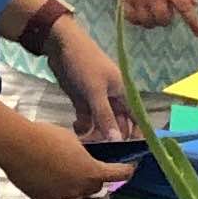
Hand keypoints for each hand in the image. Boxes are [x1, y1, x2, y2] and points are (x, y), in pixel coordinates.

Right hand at [0, 99, 127, 198]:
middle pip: (95, 186)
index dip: (126, 171)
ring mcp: (61, 196)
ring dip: (75, 182)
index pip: (118, 174)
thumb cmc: (46, 136)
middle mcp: (79, 188)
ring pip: (75, 191)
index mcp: (91, 171)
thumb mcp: (73, 140)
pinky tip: (46, 173)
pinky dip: (56, 186)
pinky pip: (56, 194)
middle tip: (92, 166)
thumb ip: (84, 153)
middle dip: (96, 178)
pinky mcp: (44, 198)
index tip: (130, 168)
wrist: (17, 145)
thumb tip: (84, 157)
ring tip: (63, 167)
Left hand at [44, 17, 133, 144]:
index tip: (132, 154)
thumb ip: (105, 116)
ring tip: (85, 142)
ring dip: (95, 135)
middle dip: (111, 138)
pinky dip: (83, 127)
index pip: (137, 119)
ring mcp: (97, 101)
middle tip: (100, 152)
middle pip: (118, 125)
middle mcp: (114, 99)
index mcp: (124, 93)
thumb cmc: (84, 63)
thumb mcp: (95, 90)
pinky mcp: (82, 102)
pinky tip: (76, 129)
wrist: (60, 45)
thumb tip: (118, 140)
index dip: (137, 135)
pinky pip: (87, 120)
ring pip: (101, 125)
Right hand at [105, 0, 197, 31]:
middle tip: (164, 12)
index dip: (193, 22)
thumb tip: (195, 4)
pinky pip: (132, 18)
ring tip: (151, 14)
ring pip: (148, 22)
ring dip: (152, 22)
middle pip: (164, 19)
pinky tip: (139, 15)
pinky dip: (137, 20)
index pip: (185, 7)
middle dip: (166, 20)